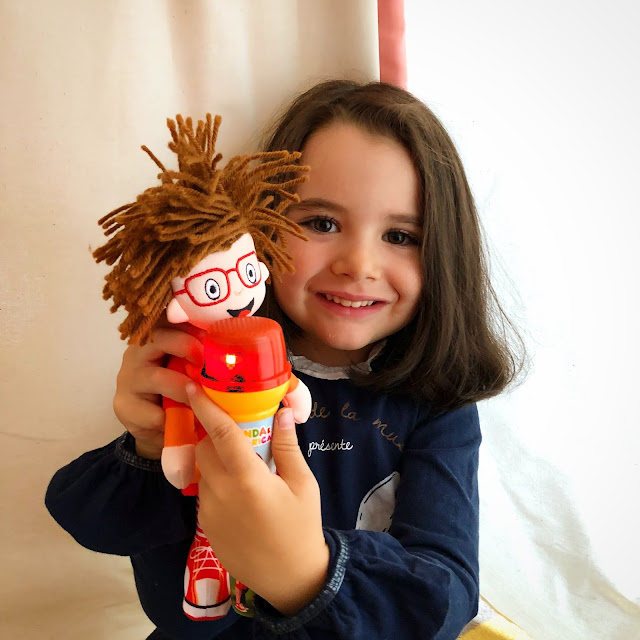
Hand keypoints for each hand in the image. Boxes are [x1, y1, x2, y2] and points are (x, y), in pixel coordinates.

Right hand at [113, 315, 203, 458]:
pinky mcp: (124, 406)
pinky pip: (150, 411)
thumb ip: (204, 353)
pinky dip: (170, 417)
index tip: (213, 330)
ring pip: (157, 377)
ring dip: (184, 388)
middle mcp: (138, 352)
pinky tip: (182, 421)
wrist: (155, 425)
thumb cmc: (179, 389)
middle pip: (159, 337)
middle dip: (186, 345)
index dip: (190, 321)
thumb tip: (242, 337)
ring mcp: (128, 378)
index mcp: (156, 337)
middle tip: (207, 360)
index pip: (169, 318)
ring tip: (201, 397)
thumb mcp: (189, 367)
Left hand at [188, 383, 328, 614]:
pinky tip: (239, 493)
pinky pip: (205, 493)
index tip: (193, 386)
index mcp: (246, 479)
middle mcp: (220, 493)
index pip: (219, 433)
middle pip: (204, 449)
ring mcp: (209, 512)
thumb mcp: (303, 484)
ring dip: (215, 460)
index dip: (205, 407)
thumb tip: (282, 413)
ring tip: (242, 466)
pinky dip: (216, 483)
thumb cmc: (301, 527)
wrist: (290, 579)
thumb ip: (287, 447)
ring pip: (203, 472)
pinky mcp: (206, 527)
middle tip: (234, 431)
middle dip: (212, 434)